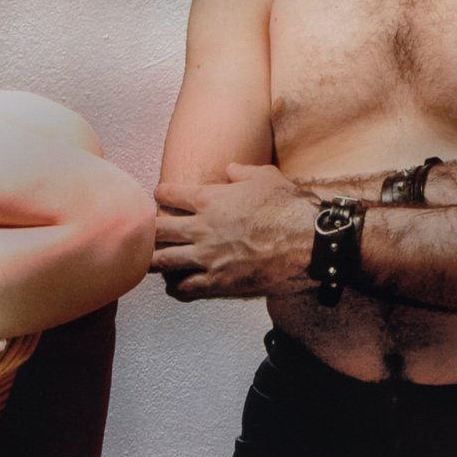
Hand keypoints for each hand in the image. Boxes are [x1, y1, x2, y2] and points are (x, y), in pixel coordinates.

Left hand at [149, 164, 311, 300]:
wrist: (308, 243)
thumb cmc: (289, 207)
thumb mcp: (266, 177)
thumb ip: (242, 171)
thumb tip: (230, 168)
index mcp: (210, 199)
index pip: (169, 194)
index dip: (161, 194)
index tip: (161, 196)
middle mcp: (201, 228)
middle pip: (156, 231)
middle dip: (149, 231)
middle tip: (148, 233)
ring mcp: (207, 257)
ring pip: (161, 262)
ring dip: (155, 261)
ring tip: (152, 262)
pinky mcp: (217, 283)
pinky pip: (183, 288)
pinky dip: (174, 287)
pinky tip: (174, 285)